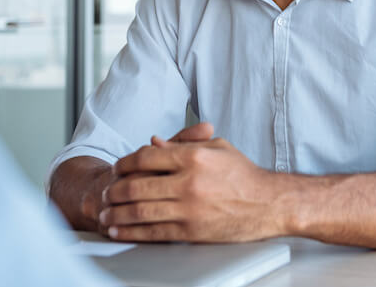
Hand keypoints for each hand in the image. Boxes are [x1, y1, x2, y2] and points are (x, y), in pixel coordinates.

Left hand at [100, 130, 282, 242]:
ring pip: (140, 211)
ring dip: (117, 213)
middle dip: (114, 190)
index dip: (125, 162)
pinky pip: (153, 232)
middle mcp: (189, 182)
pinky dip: (131, 231)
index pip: (146, 157)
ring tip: (105, 212)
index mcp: (194, 157)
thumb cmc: (244, 175)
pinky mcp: (191, 231)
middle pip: (137, 185)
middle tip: (106, 192)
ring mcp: (189, 208)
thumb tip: (154, 143)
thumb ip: (183, 144)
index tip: (117, 167)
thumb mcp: (216, 148)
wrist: (269, 203)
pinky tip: (119, 229)